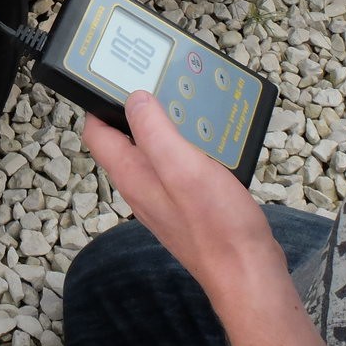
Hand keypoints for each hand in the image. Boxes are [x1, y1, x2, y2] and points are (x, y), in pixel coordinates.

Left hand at [84, 90, 323, 345]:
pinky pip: (184, 160)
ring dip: (175, 122)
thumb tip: (134, 98)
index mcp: (132, 174)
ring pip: (160, 145)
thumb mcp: (182, 166)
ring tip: (195, 103)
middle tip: (166, 82)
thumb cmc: (216, 227)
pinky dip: (196, 142)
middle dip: (144, 104)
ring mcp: (166, 193)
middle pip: (128, 134)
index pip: (97, 129)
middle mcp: (143, 183)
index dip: (100, 98)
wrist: (248, 271)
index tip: (118, 74)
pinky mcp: (190, 199)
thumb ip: (154, 131)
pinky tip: (216, 136)